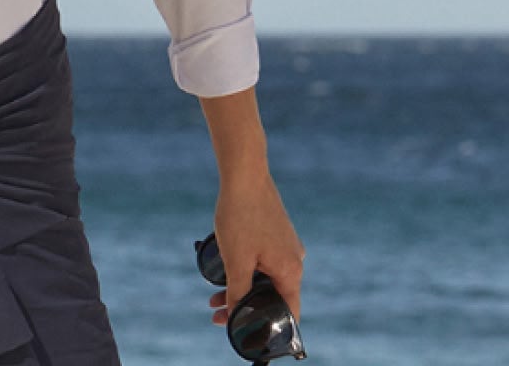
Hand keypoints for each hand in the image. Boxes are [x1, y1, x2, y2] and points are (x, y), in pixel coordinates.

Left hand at [207, 166, 304, 323]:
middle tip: (216, 314)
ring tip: (213, 296)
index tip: (248, 333)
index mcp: (291, 270)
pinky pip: (264, 263)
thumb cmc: (241, 216)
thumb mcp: (235, 261)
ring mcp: (287, 246)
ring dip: (242, 289)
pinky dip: (247, 272)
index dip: (270, 327)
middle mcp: (294, 260)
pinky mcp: (278, 235)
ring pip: (265, 279)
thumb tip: (236, 315)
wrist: (245, 174)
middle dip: (245, 308)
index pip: (288, 312)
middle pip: (273, 296)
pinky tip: (226, 270)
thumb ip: (238, 293)